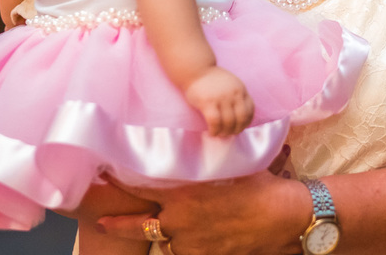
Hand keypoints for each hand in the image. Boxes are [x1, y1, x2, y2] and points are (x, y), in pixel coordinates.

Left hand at [97, 167, 308, 254]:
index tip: (105, 176)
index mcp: (184, 196)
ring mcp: (192, 245)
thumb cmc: (261, 185)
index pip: (141, 189)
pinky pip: (186, 252)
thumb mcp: (230, 164)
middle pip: (139, 226)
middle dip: (117, 223)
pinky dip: (183, 245)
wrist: (285, 218)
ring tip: (149, 228)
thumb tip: (198, 142)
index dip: (120, 183)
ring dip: (158, 234)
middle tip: (100, 222)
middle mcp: (181, 223)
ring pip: (164, 241)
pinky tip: (186, 239)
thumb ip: (207, 160)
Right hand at [184, 67, 253, 136]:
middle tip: (229, 134)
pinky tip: (211, 132)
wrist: (195, 69)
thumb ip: (236, 96)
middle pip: (241, 118)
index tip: (239, 127)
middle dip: (236, 130)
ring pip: (228, 122)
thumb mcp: (230, 84)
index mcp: (240, 89)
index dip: (247, 122)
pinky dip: (215, 130)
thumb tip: (239, 119)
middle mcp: (233, 93)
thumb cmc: (211, 80)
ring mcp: (221, 97)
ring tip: (219, 134)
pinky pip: (215, 122)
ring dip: (225, 132)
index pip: (250, 110)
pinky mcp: (208, 102)